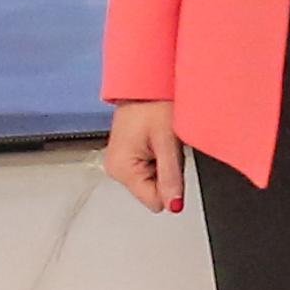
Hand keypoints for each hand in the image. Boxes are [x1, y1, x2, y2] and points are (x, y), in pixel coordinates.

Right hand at [103, 100, 187, 214]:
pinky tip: (158, 140)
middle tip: (167, 147)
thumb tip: (174, 205)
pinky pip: (150, 167)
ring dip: (164, 164)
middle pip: (153, 191)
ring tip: (162, 140)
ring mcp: (120, 162)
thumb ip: (170, 177)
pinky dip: (159, 156)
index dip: (171, 187)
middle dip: (167, 173)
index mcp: (121, 169)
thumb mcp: (168, 142)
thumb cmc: (154, 104)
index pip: (153, 201)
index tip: (173, 163)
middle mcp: (116, 168)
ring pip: (153, 180)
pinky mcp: (126, 155)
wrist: (146, 83)